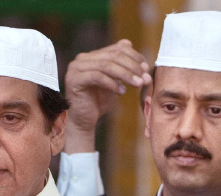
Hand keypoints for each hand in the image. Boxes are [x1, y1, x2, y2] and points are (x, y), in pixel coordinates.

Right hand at [64, 39, 151, 153]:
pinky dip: (112, 83)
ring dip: (125, 75)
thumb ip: (122, 66)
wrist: (84, 121)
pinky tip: (121, 92)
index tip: (146, 68)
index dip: (134, 56)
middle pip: (113, 55)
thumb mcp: (115, 81)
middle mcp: (82, 59)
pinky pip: (97, 77)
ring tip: (138, 84)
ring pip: (106, 65)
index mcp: (92, 56)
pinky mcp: (74, 80)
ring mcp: (75, 68)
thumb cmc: (99, 101)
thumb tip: (134, 50)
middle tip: (145, 78)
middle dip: (132, 67)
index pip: (116, 48)